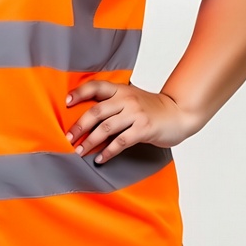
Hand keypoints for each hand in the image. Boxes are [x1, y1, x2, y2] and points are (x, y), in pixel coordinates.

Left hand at [65, 81, 192, 162]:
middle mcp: (126, 99)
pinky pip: (121, 142)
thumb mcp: (131, 99)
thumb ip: (113, 103)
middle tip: (68, 138)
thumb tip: (86, 118)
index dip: (79, 92)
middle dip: (79, 126)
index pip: (96, 86)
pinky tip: (100, 159)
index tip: (66, 102)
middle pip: (96, 111)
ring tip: (80, 152)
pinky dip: (109, 152)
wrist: (179, 114)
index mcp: (121, 90)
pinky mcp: (144, 128)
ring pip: (106, 128)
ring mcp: (135, 113)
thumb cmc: (151, 109)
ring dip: (90, 142)